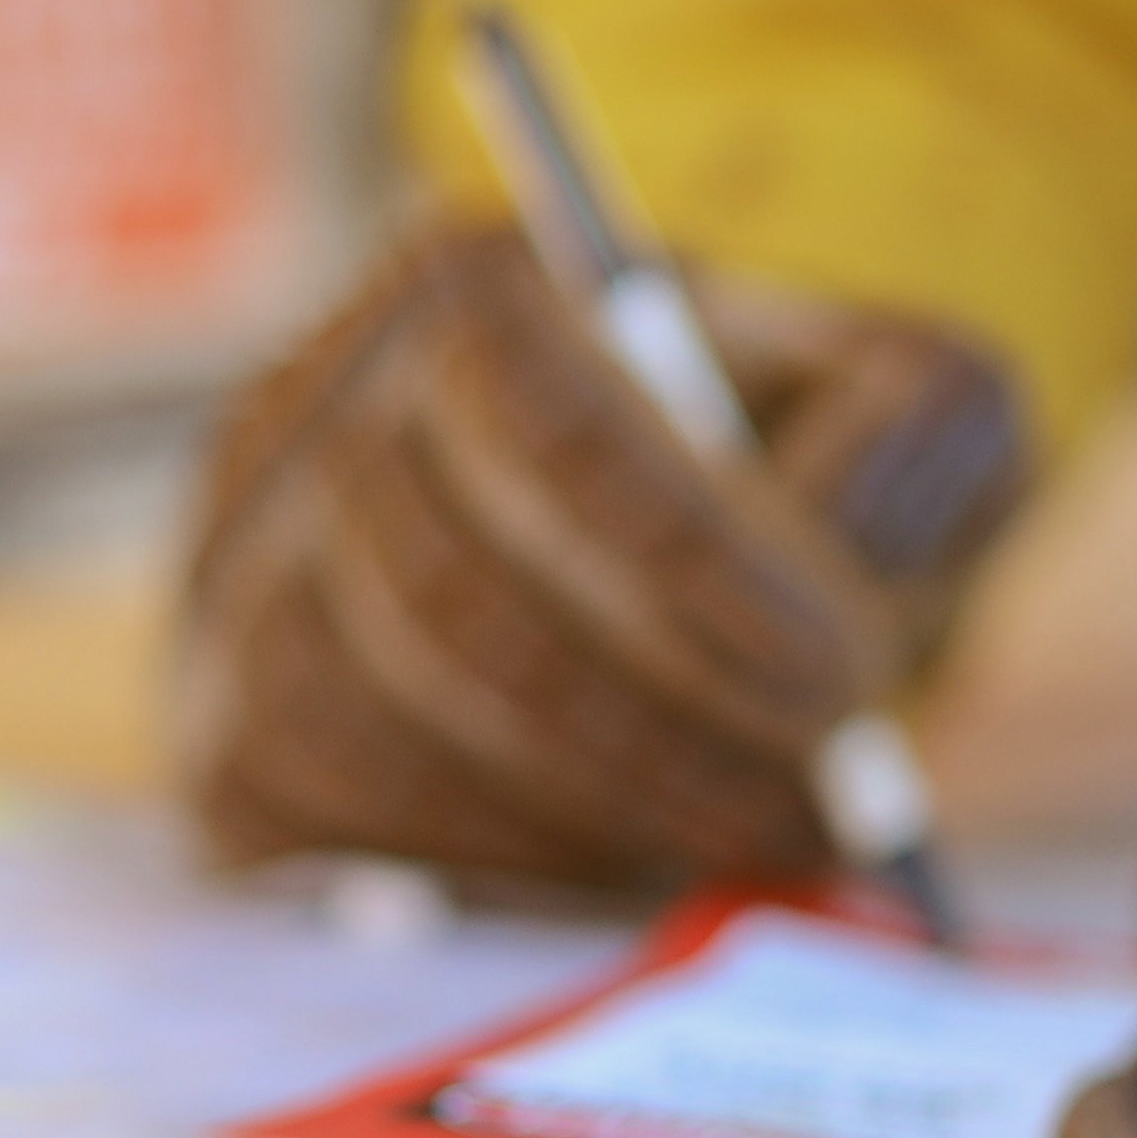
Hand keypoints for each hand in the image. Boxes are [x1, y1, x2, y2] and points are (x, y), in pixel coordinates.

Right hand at [175, 221, 1028, 888]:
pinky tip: (610, 861)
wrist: (650, 568)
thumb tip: (836, 548)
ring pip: (379, 710)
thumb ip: (917, 431)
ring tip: (744, 833)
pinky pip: (311, 807)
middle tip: (817, 803)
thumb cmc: (799, 472)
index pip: (550, 416)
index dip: (693, 560)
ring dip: (582, 803)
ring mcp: (240, 562)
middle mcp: (314, 397)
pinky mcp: (219, 710)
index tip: (838, 675)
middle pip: (460, 588)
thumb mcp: (916, 401)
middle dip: (659, 720)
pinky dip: (475, 860)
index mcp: (475, 276)